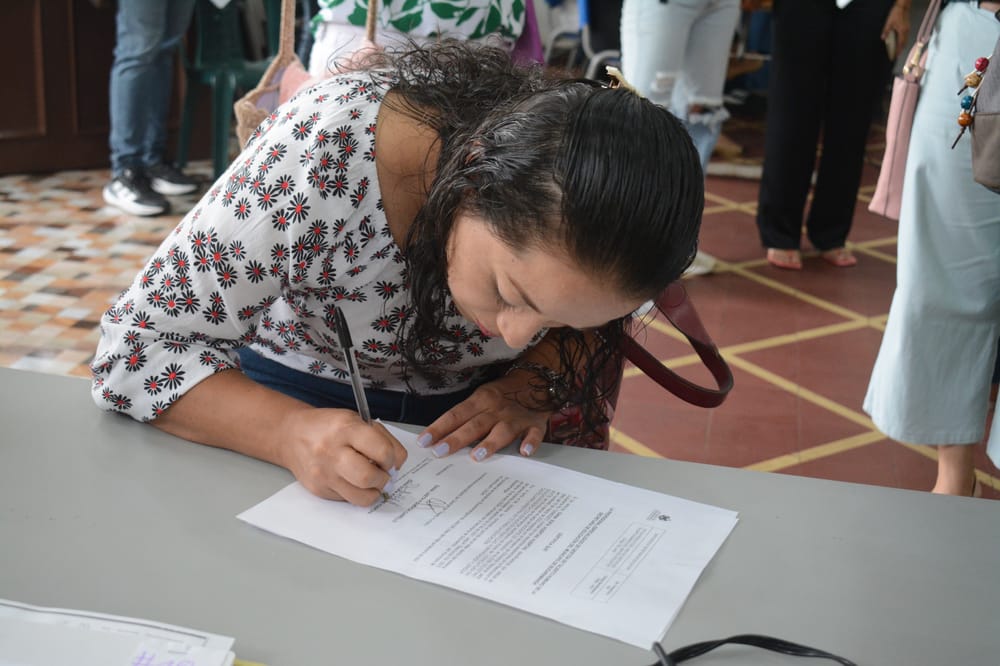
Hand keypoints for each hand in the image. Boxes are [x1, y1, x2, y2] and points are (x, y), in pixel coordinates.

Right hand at [279, 408, 407, 505]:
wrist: (291, 435)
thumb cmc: (329, 426)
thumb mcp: (356, 420)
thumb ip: (380, 439)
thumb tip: (397, 464)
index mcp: (345, 429)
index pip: (381, 451)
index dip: (393, 458)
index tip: (391, 459)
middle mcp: (332, 452)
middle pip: (369, 477)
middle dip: (384, 479)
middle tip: (383, 473)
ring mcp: (323, 474)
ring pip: (361, 497)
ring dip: (374, 491)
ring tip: (372, 481)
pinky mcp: (318, 490)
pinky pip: (348, 500)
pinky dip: (356, 493)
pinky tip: (352, 480)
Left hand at [418, 373, 551, 461]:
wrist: (536, 380)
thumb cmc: (502, 394)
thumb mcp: (481, 398)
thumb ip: (466, 417)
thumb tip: (440, 438)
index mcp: (481, 400)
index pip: (456, 415)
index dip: (439, 428)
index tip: (423, 442)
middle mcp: (497, 409)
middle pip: (474, 425)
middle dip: (456, 439)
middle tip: (439, 452)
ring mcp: (516, 418)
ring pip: (502, 431)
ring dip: (489, 443)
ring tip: (477, 457)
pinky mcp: (535, 425)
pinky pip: (534, 434)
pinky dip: (530, 442)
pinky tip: (524, 451)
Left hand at [882, 3, 909, 55]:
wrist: (903, 6)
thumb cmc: (896, 14)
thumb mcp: (889, 23)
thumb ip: (886, 31)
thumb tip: (883, 38)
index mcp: (902, 31)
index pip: (900, 44)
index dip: (898, 50)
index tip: (896, 56)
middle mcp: (906, 31)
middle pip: (904, 43)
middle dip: (901, 50)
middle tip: (897, 55)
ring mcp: (908, 28)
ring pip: (906, 40)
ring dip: (902, 45)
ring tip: (898, 50)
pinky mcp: (907, 26)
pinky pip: (906, 36)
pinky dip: (903, 41)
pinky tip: (900, 42)